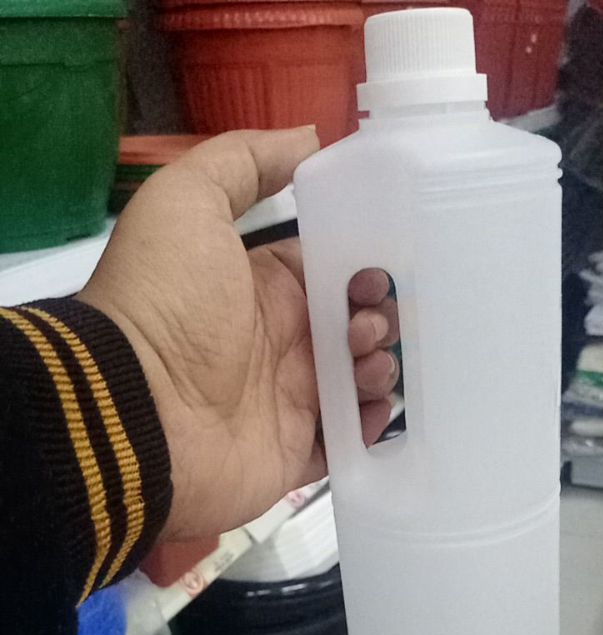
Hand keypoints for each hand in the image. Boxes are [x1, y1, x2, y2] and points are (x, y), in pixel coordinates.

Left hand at [78, 129, 398, 539]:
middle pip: (355, 324)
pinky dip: (372, 423)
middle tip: (372, 318)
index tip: (387, 262)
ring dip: (382, 365)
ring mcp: (292, 399)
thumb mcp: (186, 204)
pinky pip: (352, 437)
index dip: (363, 264)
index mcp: (264, 289)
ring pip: (361, 378)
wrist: (136, 411)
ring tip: (368, 360)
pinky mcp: (299, 450)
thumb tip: (309, 138)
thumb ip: (242, 162)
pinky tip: (375, 406)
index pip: (330, 271)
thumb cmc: (167, 304)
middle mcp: (282, 343)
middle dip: (380, 315)